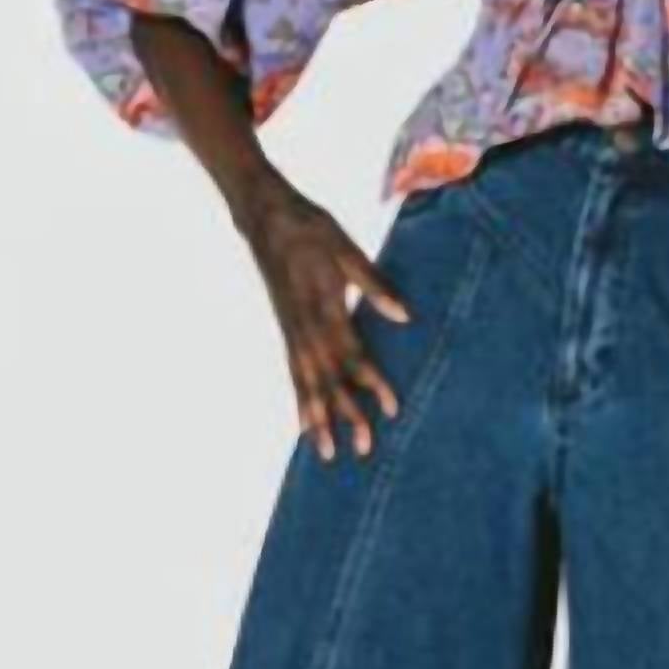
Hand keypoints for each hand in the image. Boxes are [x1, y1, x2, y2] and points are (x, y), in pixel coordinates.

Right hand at [232, 167, 411, 462]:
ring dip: (319, 418)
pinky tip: (305, 423)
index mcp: (323, 306)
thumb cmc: (310, 227)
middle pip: (329, 380)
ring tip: (327, 453)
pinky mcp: (284, 329)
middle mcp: (304, 327)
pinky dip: (300, 400)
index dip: (373, 384)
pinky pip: (292, 372)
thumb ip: (373, 284)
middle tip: (365, 448)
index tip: (392, 408)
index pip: (352, 355)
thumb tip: (404, 316)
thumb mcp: (345, 248)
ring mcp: (290, 330)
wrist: (264, 216)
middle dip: (347, 415)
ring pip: (306, 383)